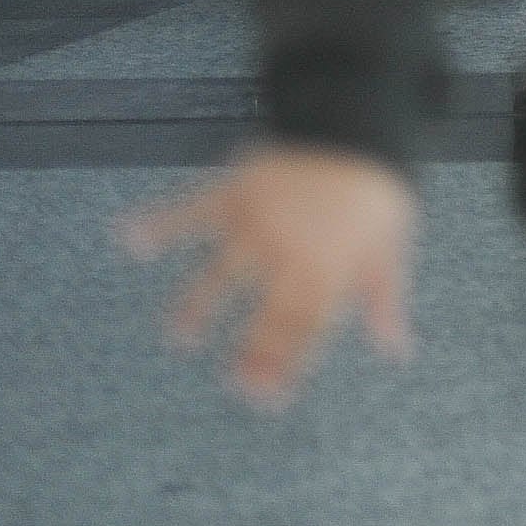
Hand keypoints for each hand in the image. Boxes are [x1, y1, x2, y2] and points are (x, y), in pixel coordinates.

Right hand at [120, 144, 418, 409]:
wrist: (360, 129)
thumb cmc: (373, 194)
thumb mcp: (390, 245)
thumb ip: (384, 299)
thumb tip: (397, 349)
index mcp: (331, 266)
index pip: (306, 327)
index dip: (287, 364)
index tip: (264, 397)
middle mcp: (292, 250)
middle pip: (270, 309)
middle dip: (253, 350)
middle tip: (232, 383)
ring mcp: (261, 221)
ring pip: (224, 271)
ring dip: (198, 304)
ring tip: (178, 334)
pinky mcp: (238, 190)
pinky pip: (193, 209)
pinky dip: (159, 221)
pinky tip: (129, 236)